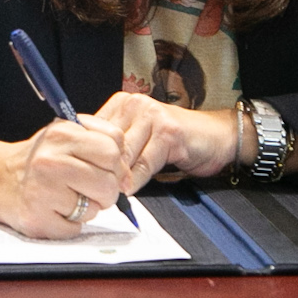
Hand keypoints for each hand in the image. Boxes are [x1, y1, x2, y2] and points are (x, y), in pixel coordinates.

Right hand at [0, 118, 128, 239]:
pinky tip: (54, 210)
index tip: (101, 166)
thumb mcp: (68, 134)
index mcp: (61, 133)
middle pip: (109, 183)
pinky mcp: (38, 220)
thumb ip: (103, 142)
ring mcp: (42, 192)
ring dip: (87, 208)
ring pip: (95, 209)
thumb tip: (127, 176)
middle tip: (84, 186)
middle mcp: (50, 160)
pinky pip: (76, 228)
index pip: (113, 149)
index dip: (115, 162)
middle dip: (104, 189)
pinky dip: (70, 224)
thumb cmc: (43, 159)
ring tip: (66, 197)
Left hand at [93, 91, 240, 185]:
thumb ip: (117, 146)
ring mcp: (152, 116)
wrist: (216, 136)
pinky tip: (129, 191)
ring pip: (124, 154)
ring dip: (117, 178)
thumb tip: (87, 166)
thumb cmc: (174, 140)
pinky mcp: (169, 132)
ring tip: (109, 194)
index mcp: (121, 103)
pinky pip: (145, 163)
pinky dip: (136, 180)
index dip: (87, 154)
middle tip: (93, 190)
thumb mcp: (139, 137)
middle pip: (106, 142)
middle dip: (101, 169)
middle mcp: (134, 104)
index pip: (92, 129)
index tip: (81, 175)